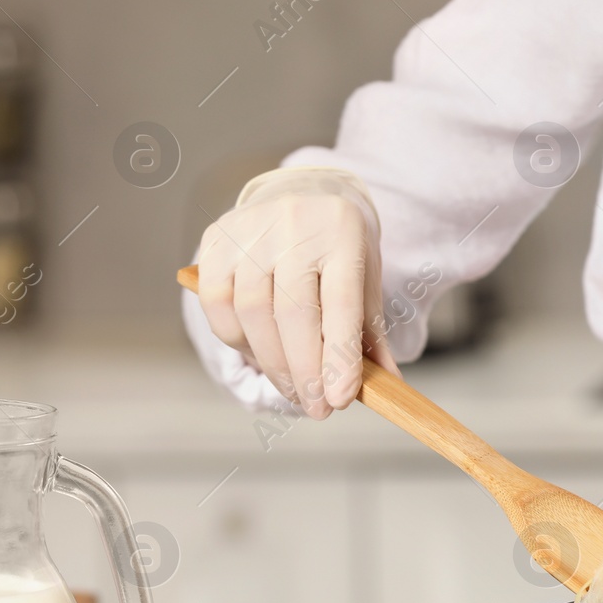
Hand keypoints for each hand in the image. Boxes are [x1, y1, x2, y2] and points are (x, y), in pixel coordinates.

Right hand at [195, 167, 397, 419]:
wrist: (304, 192)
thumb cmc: (340, 246)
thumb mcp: (366, 276)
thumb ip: (371, 331)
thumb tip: (386, 386)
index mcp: (342, 234)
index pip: (340, 303)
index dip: (338, 356)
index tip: (339, 401)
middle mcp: (294, 227)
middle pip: (293, 314)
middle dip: (305, 371)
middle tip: (318, 409)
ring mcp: (250, 232)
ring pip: (252, 314)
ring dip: (273, 364)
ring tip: (296, 391)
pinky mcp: (216, 241)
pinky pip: (218, 305)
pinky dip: (238, 340)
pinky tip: (260, 356)